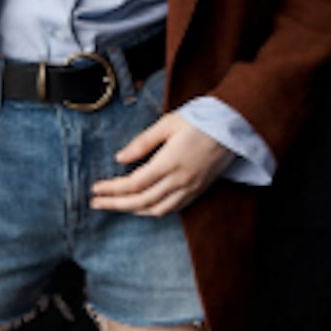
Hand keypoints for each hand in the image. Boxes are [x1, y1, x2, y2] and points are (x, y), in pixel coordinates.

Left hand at [91, 110, 232, 217]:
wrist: (235, 125)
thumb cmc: (200, 120)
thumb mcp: (167, 124)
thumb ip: (142, 143)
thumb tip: (119, 158)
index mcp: (170, 162)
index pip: (133, 184)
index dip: (111, 189)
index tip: (95, 189)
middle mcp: (180, 180)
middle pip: (141, 201)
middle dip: (115, 204)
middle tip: (96, 203)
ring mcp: (191, 187)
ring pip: (157, 209)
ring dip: (133, 210)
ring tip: (115, 205)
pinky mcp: (200, 190)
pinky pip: (173, 208)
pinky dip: (153, 210)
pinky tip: (142, 206)